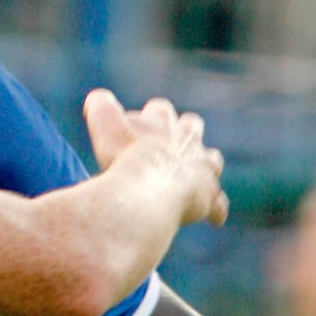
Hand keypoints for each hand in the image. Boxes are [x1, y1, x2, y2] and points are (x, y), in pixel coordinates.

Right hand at [83, 89, 227, 226]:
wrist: (150, 190)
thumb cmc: (125, 156)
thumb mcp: (104, 123)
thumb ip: (100, 105)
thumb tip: (97, 97)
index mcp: (162, 121)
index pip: (159, 109)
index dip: (149, 117)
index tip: (136, 129)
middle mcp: (188, 139)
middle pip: (192, 126)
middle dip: (185, 133)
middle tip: (168, 148)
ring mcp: (202, 167)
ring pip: (211, 160)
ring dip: (204, 167)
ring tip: (192, 179)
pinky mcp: (208, 195)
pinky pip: (218, 205)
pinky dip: (216, 210)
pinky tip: (213, 218)